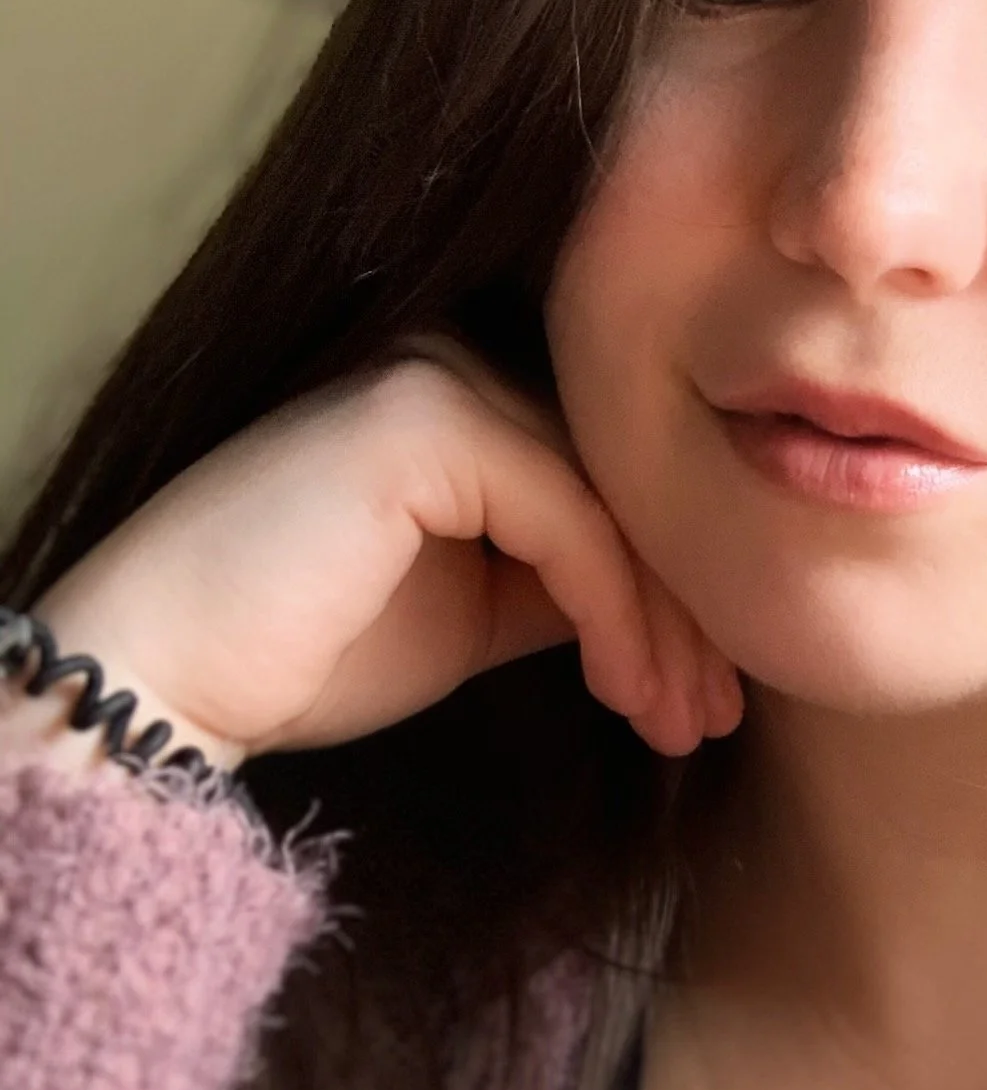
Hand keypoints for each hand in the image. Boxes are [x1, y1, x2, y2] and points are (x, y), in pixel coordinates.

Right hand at [7, 335, 741, 772]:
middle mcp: (457, 363)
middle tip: (718, 718)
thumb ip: (563, 582)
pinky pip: (570, 523)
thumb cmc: (303, 653)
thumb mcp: (476, 614)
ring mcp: (439, 377)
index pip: (612, 486)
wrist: (166, 677)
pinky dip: (617, 614)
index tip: (713, 697)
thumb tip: (675, 602)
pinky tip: (626, 692)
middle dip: (685, 616)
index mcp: (466, 398)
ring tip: (687, 726)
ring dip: (663, 630)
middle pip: (625, 490)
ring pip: (613, 508)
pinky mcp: (427, 419)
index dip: (675, 592)